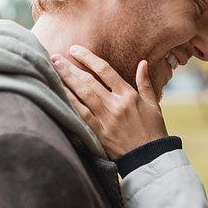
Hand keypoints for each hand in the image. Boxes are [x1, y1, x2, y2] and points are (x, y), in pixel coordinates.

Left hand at [51, 46, 168, 158]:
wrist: (151, 158)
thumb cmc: (153, 131)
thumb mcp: (154, 105)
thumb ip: (145, 83)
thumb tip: (142, 63)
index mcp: (129, 95)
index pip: (105, 70)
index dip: (88, 58)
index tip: (75, 50)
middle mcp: (116, 105)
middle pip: (89, 80)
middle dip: (71, 67)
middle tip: (55, 56)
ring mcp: (107, 119)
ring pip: (83, 94)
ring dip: (67, 80)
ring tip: (54, 68)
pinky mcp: (100, 133)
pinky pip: (82, 114)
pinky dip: (70, 102)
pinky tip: (60, 92)